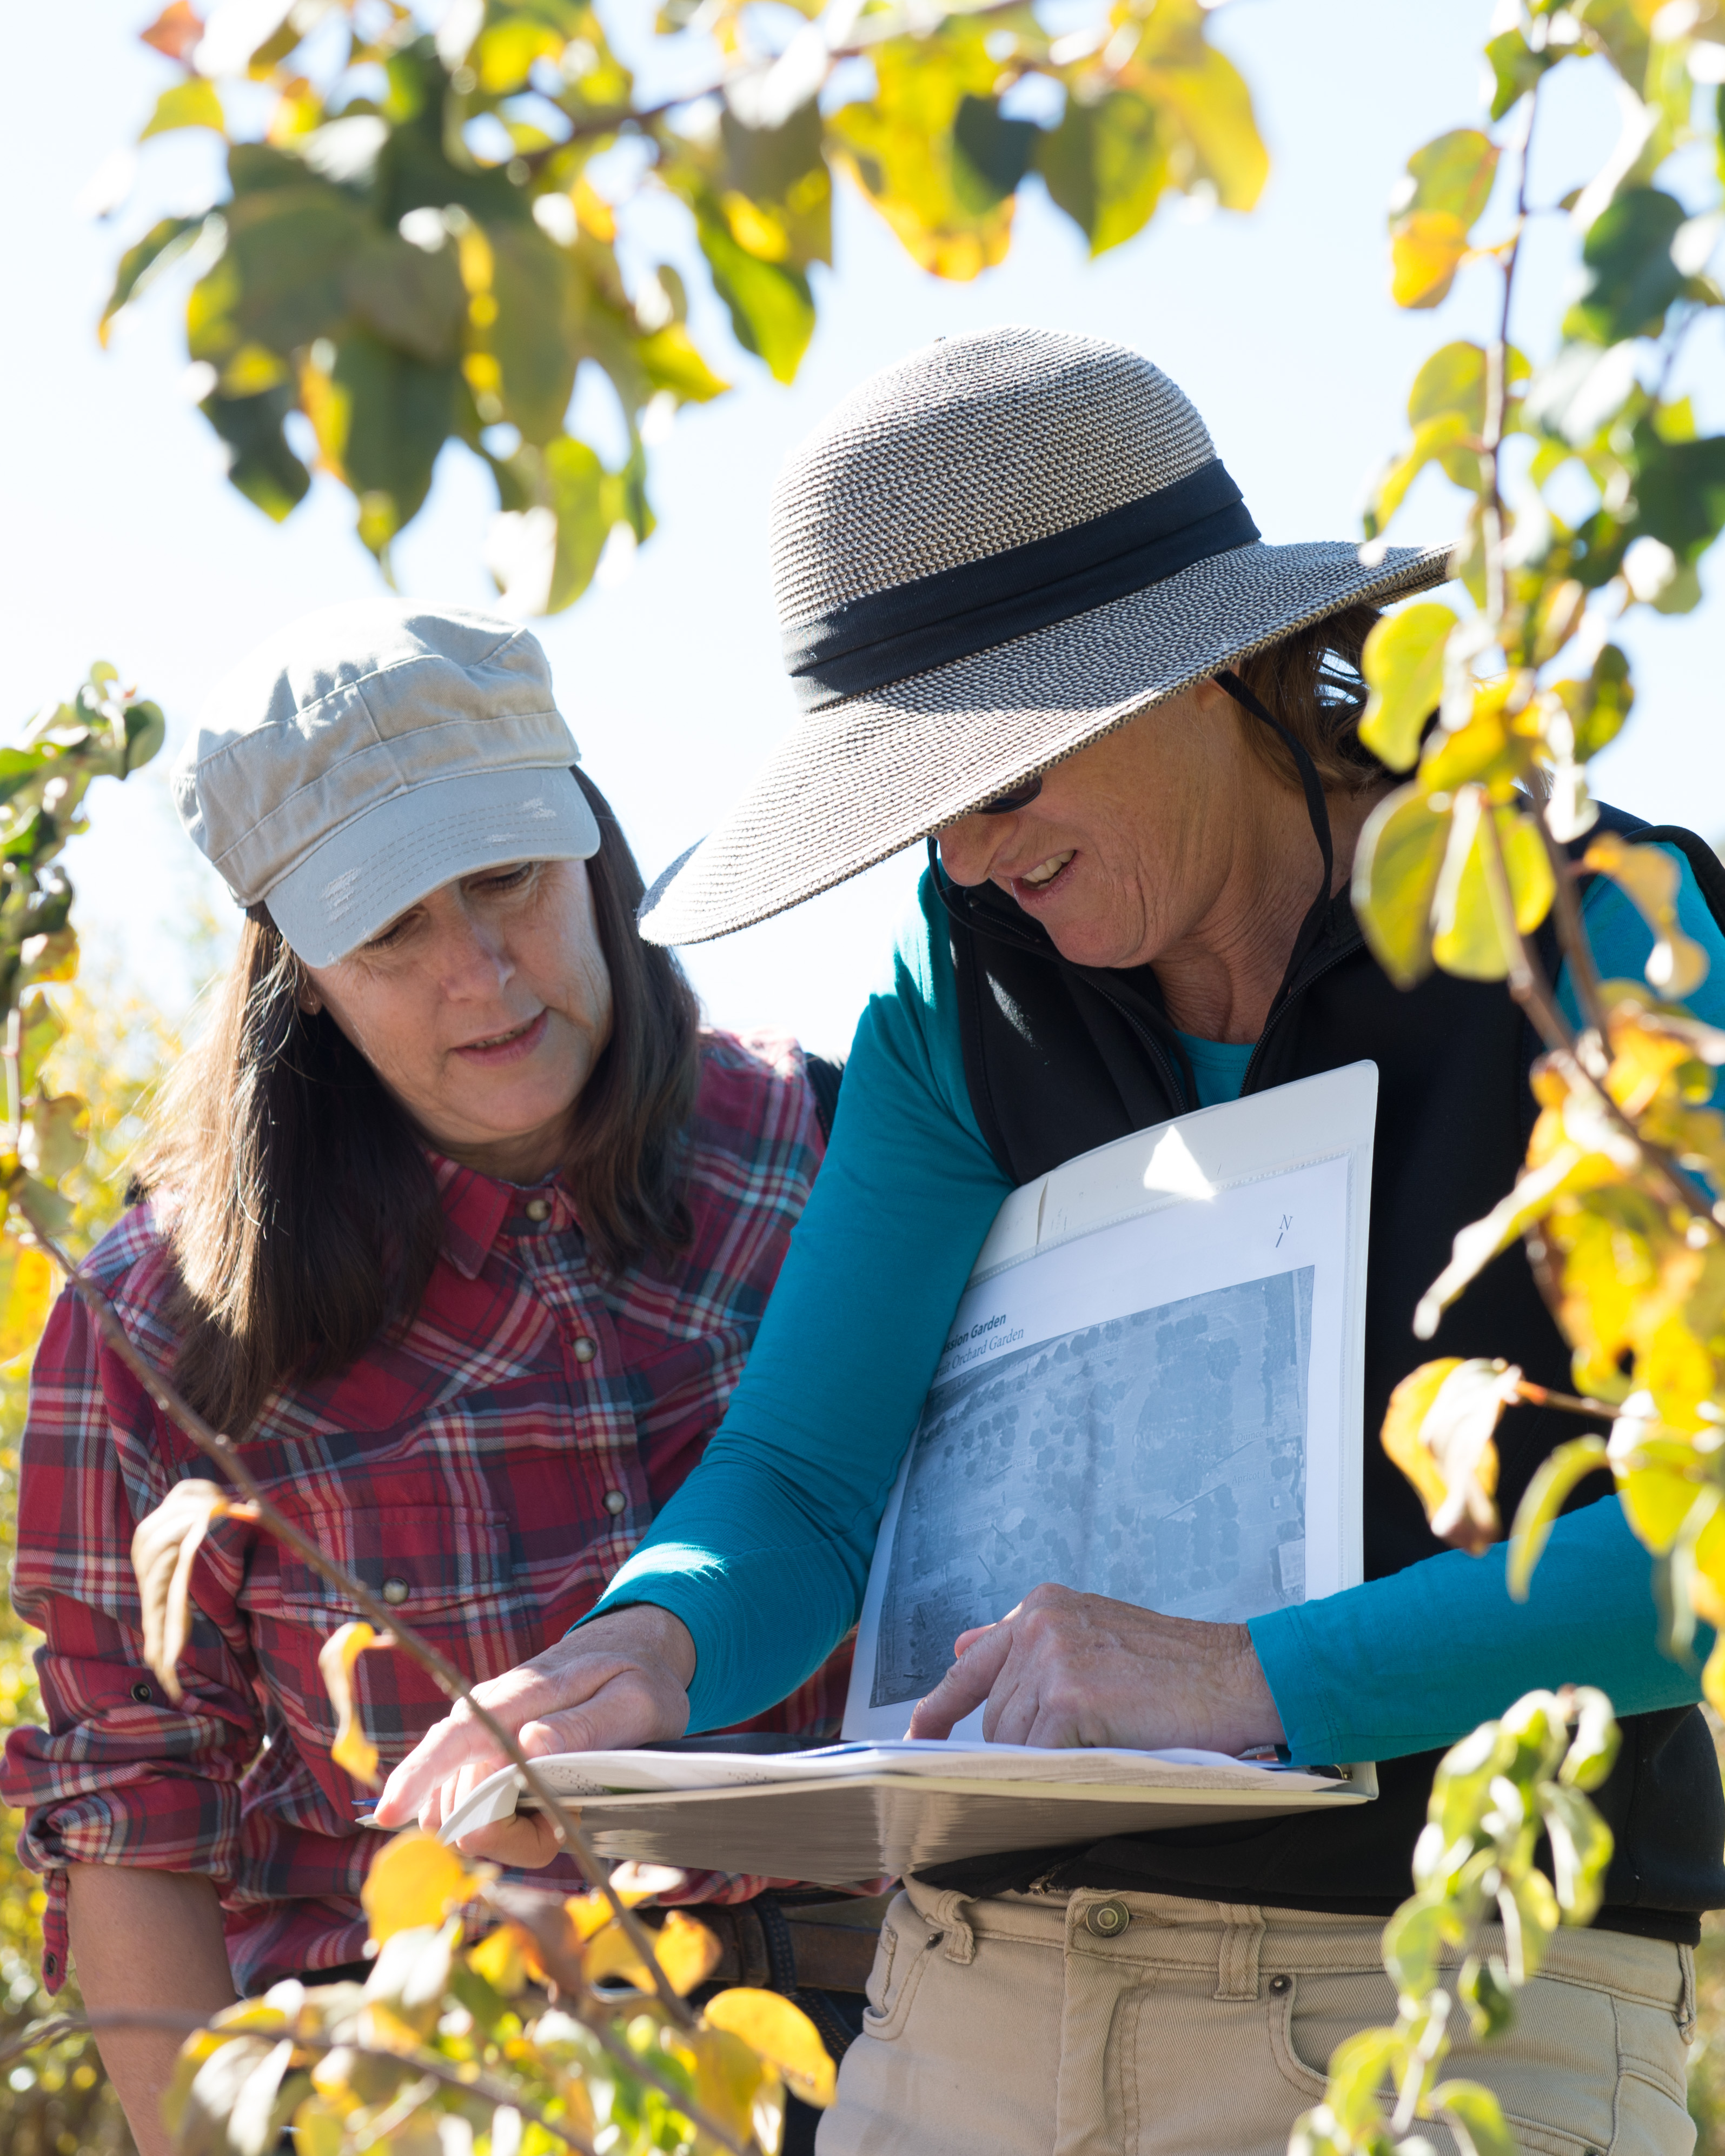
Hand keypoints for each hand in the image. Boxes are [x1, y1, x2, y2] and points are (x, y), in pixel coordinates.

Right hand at [373, 1604, 695, 1865]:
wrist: (628, 1652)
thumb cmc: (636, 1680)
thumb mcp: (635, 1702)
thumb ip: (585, 1726)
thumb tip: (530, 1743)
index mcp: (518, 1697)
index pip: (455, 1740)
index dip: (419, 1778)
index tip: (390, 1813)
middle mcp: (483, 1714)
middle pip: (458, 1800)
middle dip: (508, 1828)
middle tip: (571, 1807)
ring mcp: (478, 1734)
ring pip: (459, 1812)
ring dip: (508, 1827)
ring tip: (562, 1799)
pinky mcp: (481, 1753)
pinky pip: (470, 1809)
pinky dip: (504, 1823)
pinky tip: (541, 1804)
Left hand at [905, 1582, 1286, 1753]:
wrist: (1240, 1678)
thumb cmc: (1177, 1668)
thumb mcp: (1093, 1633)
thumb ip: (1028, 1643)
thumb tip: (962, 1647)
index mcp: (1043, 1606)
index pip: (970, 1664)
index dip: (938, 1708)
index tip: (914, 1738)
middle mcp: (1039, 1623)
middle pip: (994, 1715)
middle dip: (1024, 1746)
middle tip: (1079, 1752)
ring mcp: (1052, 1658)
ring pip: (1012, 1741)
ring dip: (1047, 1760)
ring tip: (1103, 1746)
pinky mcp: (1070, 1697)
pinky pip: (1038, 1757)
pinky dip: (1061, 1772)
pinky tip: (1101, 1759)